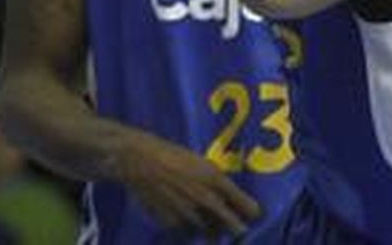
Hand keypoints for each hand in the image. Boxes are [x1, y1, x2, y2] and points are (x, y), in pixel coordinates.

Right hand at [117, 133, 260, 236]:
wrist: (140, 161)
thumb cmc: (173, 156)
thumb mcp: (202, 163)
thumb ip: (218, 182)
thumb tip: (230, 199)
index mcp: (217, 181)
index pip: (249, 209)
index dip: (251, 213)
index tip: (249, 213)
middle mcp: (207, 201)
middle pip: (235, 228)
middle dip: (235, 227)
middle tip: (231, 223)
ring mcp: (190, 215)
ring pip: (212, 235)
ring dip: (212, 230)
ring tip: (203, 218)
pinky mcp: (172, 225)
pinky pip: (189, 236)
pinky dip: (190, 231)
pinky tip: (183, 217)